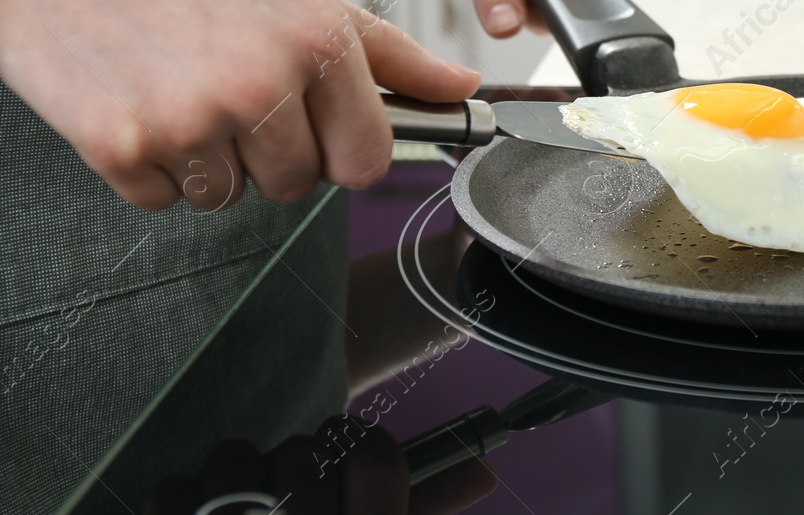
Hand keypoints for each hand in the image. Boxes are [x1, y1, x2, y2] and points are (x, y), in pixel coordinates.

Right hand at [0, 0, 480, 210]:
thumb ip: (385, 50)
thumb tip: (461, 86)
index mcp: (317, 37)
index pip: (369, 159)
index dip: (343, 153)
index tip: (320, 135)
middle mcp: (262, 79)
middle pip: (298, 185)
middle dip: (269, 153)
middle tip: (226, 89)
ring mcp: (191, 117)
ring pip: (228, 197)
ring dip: (206, 160)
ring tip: (175, 85)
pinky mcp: (121, 146)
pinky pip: (161, 201)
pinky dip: (147, 167)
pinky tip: (133, 99)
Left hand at [140, 419, 496, 514]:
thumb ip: (429, 513)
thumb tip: (483, 472)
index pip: (375, 456)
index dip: (359, 443)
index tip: (343, 457)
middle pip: (303, 451)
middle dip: (293, 467)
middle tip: (290, 500)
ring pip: (232, 456)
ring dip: (232, 476)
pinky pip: (171, 488)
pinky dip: (178, 500)